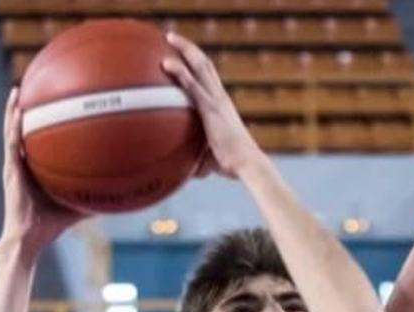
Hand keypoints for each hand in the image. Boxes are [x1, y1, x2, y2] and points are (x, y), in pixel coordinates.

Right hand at [1, 87, 85, 248]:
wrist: (29, 239)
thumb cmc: (50, 226)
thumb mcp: (77, 206)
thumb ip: (94, 196)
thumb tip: (119, 193)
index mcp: (34, 168)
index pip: (37, 139)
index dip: (40, 120)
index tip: (50, 100)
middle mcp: (21, 163)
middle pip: (22, 129)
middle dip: (26, 108)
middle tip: (32, 84)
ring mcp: (13, 166)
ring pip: (11, 132)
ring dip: (12, 111)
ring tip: (17, 90)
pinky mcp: (10, 173)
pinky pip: (12, 146)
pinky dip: (13, 128)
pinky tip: (18, 113)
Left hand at [161, 32, 262, 178]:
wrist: (247, 165)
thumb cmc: (231, 165)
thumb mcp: (210, 157)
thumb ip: (196, 158)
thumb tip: (183, 171)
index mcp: (222, 104)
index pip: (210, 76)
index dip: (197, 62)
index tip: (184, 52)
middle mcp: (220, 97)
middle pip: (205, 64)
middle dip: (189, 48)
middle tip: (172, 37)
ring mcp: (216, 101)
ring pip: (201, 66)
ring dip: (185, 49)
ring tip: (169, 37)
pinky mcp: (211, 109)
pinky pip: (193, 86)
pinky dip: (180, 72)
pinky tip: (166, 63)